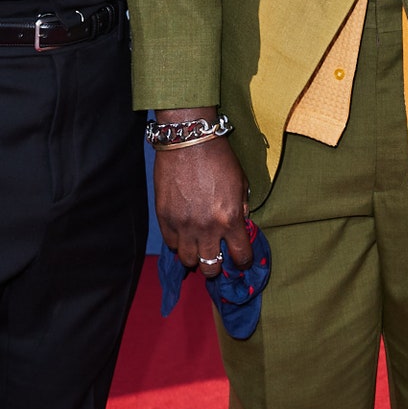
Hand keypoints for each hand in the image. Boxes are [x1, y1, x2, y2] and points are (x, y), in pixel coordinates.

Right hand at [153, 111, 251, 271]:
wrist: (189, 141)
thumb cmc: (218, 159)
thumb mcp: (240, 184)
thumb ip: (241, 209)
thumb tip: (239, 226)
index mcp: (230, 220)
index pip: (240, 257)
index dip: (243, 262)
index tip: (241, 261)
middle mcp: (207, 228)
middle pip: (211, 267)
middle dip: (216, 266)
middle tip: (217, 258)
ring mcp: (183, 225)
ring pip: (187, 260)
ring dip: (194, 256)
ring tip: (197, 247)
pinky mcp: (164, 218)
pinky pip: (170, 244)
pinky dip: (177, 243)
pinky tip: (183, 234)